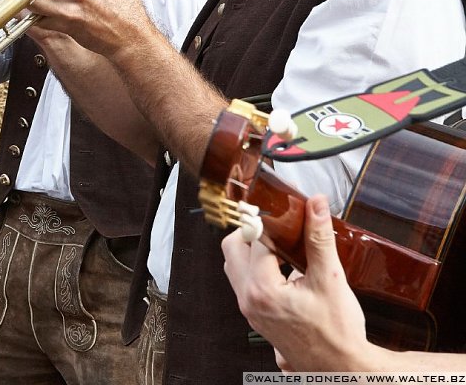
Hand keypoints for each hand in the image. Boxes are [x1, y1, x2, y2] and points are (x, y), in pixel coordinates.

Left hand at [222, 195, 367, 371]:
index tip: (287, 211)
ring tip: (282, 246)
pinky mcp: (254, 314)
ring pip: (234, 264)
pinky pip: (243, 281)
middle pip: (233, 247)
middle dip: (254, 232)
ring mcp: (248, 308)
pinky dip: (256, 267)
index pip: (256, 238)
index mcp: (262, 288)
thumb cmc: (337, 332)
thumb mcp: (331, 280)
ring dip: (252, 250)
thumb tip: (317, 205)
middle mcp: (248, 298)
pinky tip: (282, 267)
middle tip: (279, 227)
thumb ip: (319, 239)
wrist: (340, 367)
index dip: (273, 220)